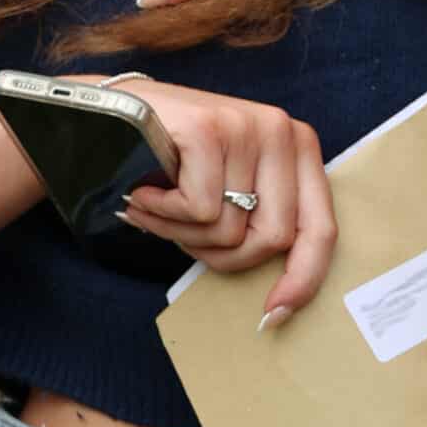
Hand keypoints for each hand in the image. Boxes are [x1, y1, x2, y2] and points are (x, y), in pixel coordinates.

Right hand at [105, 77, 335, 322]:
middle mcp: (281, 132)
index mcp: (298, 149)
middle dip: (221, 254)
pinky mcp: (211, 130)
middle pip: (272, 239)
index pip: (320, 228)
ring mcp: (247, 127)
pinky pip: (198, 210)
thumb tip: (284, 302)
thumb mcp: (230, 188)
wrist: (106, 113)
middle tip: (183, 233)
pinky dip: (164, 213)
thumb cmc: (173, 161)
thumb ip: (260, 222)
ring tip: (158, 205)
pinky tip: (146, 191)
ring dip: (182, 232)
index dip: (303, 278)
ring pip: (229, 230)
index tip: (275, 313)